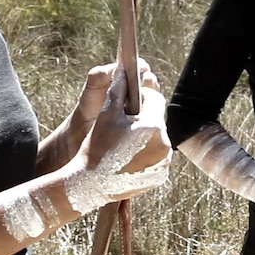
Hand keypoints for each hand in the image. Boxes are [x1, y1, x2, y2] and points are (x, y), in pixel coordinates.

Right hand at [65, 67, 170, 212]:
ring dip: (145, 135)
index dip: (141, 98)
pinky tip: (128, 157)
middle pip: (157, 119)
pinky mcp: (161, 176)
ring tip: (124, 143)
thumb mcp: (106, 113)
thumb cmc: (96, 146)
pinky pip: (157, 156)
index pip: (155, 99)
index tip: (127, 105)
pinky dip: (147, 154)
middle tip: (122, 125)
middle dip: (143, 118)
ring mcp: (164, 162)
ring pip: (158, 137)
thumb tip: (124, 71)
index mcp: (152, 125)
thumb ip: (119, 89)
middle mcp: (164, 144)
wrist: (90, 184)